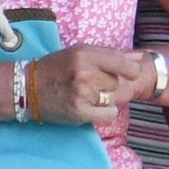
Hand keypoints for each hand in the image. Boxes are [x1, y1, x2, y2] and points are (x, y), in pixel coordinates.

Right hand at [31, 45, 149, 132]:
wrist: (27, 88)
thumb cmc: (57, 68)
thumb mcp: (80, 53)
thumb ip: (111, 55)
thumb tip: (140, 59)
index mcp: (85, 55)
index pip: (124, 64)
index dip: (131, 71)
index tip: (127, 74)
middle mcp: (84, 73)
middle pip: (118, 83)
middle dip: (110, 85)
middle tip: (93, 85)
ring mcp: (82, 94)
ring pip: (114, 99)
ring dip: (105, 99)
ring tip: (88, 95)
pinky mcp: (79, 112)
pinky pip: (109, 114)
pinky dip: (104, 113)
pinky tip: (91, 107)